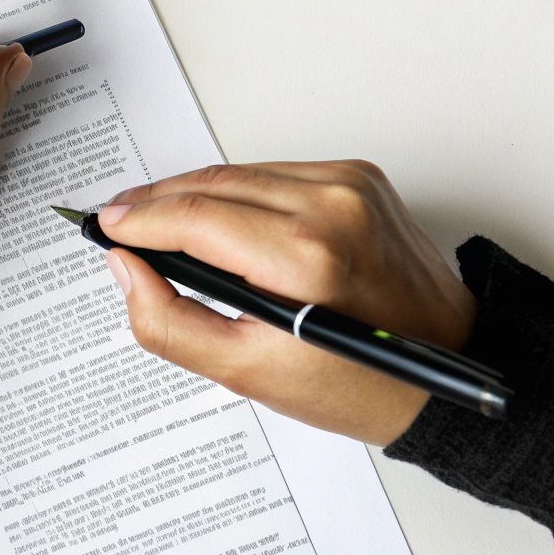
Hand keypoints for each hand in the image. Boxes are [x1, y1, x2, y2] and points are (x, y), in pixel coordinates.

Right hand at [99, 160, 476, 444]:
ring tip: (158, 220)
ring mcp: (350, 184)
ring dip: (191, 193)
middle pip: (211, 184)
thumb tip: (126, 269)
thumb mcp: (248, 372)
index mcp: (307, 257)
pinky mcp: (360, 176)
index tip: (105, 227)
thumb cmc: (362, 381)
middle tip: (118, 222)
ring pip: (238, 173)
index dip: (139, 219)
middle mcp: (332, 206)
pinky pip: (273, 173)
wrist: (448, 365)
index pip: (194, 217)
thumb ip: (169, 321)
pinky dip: (236, 191)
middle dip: (155, 201)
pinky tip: (216, 216)